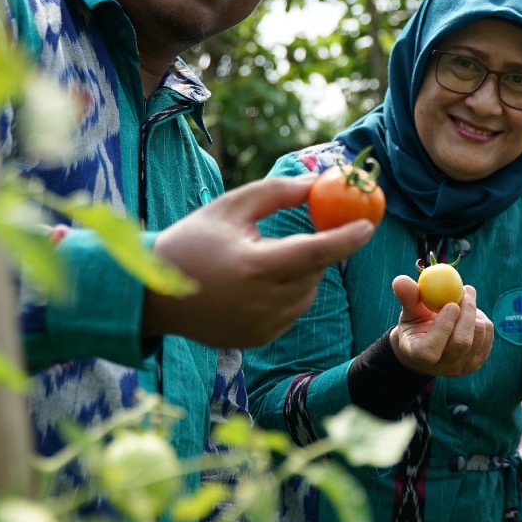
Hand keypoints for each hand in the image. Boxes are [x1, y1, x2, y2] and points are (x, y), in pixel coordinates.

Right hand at [145, 175, 374, 347]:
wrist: (153, 293)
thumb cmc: (192, 242)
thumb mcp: (230, 208)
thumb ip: (275, 193)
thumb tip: (316, 183)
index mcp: (256, 266)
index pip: (317, 251)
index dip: (347, 238)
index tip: (368, 224)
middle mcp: (262, 301)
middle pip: (314, 272)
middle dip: (315, 252)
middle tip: (297, 237)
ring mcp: (262, 325)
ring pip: (306, 294)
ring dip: (301, 274)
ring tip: (262, 262)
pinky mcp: (259, 339)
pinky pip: (291, 313)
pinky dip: (287, 295)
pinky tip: (254, 286)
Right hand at [388, 275, 494, 375]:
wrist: (430, 344)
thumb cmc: (416, 325)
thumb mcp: (409, 311)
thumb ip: (407, 297)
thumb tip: (400, 280)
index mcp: (419, 356)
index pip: (431, 350)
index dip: (443, 326)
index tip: (451, 304)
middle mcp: (443, 366)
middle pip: (461, 343)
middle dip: (467, 313)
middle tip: (465, 291)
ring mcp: (463, 366)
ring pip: (478, 334)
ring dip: (474, 312)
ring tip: (462, 303)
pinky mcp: (478, 361)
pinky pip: (488, 333)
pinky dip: (481, 317)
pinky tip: (468, 315)